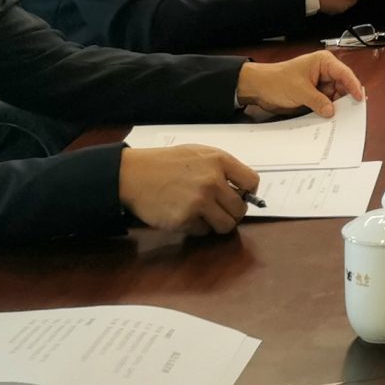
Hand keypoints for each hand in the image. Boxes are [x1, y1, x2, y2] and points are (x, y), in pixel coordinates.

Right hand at [117, 143, 255, 235]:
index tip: (239, 196)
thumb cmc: (165, 163)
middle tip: (219, 210)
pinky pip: (203, 231)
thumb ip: (220, 167)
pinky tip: (185, 216)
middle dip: (232, 212)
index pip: (252, 182)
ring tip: (204, 216)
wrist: (133, 175)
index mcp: (219, 160)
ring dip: (217, 223)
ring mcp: (199, 201)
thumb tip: (241, 188)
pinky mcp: (185, 219)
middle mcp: (213, 181)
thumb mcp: (197, 153)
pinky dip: (197, 227)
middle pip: (240, 208)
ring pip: (226, 225)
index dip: (247, 192)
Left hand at [236, 49, 366, 116]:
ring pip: (335, 95)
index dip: (353, 86)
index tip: (359, 99)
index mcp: (323, 62)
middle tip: (352, 113)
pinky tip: (331, 118)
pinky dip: (328, 109)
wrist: (259, 87)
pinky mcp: (315, 93)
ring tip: (342, 118)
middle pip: (342, 85)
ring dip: (337, 106)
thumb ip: (318, 101)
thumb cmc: (277, 80)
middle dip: (345, 99)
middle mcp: (325, 71)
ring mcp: (320, 83)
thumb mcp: (300, 91)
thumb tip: (332, 112)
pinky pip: (326, 102)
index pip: (344, 74)